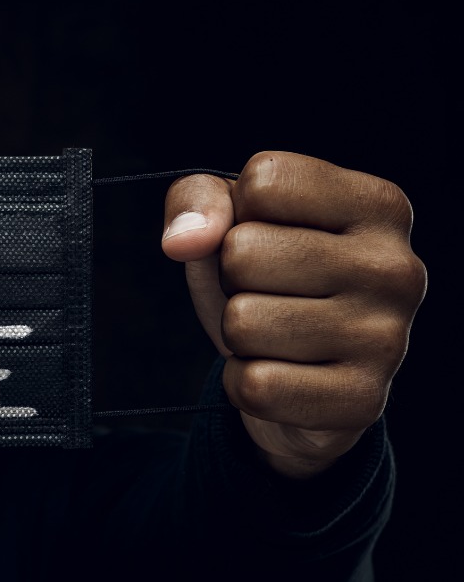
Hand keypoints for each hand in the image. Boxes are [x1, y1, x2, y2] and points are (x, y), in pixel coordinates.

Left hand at [161, 152, 425, 478]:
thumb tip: (183, 240)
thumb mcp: (230, 221)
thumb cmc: (269, 279)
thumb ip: (198, 200)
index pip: (264, 181)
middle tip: (268, 294)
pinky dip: (243, 383)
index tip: (269, 237)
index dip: (238, 214)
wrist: (301, 376)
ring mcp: (388, 338)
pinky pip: (255, 385)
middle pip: (243, 252)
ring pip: (243, 322)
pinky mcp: (362, 401)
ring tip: (275, 334)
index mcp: (379, 206)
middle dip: (232, 279)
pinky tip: (279, 374)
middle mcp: (397, 268)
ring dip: (237, 334)